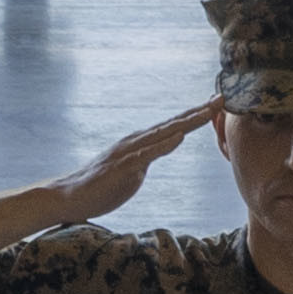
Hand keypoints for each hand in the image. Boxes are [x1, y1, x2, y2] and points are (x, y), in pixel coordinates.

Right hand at [53, 95, 221, 223]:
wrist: (69, 196)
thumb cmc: (100, 187)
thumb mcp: (131, 173)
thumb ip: (146, 160)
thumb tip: (158, 153)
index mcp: (141, 143)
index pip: (174, 126)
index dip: (196, 115)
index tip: (217, 104)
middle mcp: (137, 141)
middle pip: (174, 123)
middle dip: (200, 111)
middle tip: (223, 97)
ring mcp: (129, 152)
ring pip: (164, 133)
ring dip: (188, 121)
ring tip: (209, 111)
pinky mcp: (123, 166)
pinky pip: (147, 154)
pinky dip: (165, 145)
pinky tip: (180, 137)